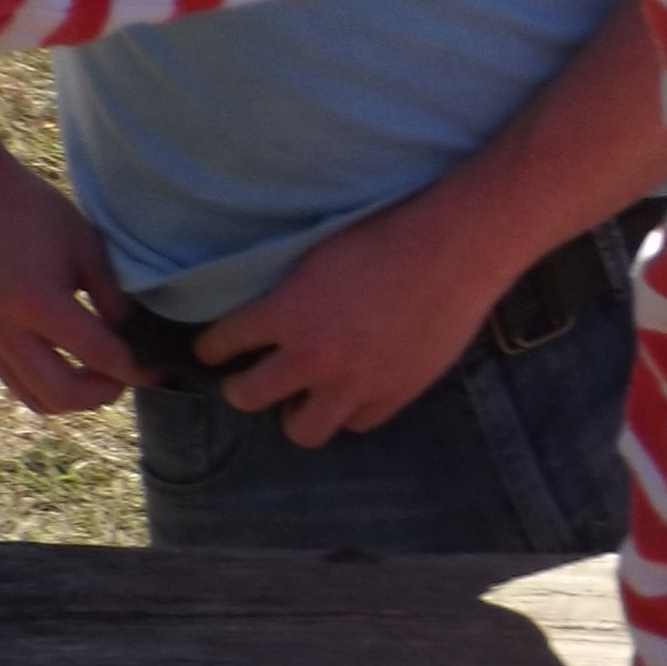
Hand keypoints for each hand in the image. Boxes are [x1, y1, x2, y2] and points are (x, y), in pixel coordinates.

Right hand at [0, 120, 143, 415]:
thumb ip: (111, 296)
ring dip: (75, 398)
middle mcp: (6, 332)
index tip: (159, 369)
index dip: (136, 369)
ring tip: (99, 375)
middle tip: (127, 374)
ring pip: (38, 401)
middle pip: (64, 396)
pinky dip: (48, 386)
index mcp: (38, 303)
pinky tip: (69, 363)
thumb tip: (133, 338)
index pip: (99, 356)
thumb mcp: (84, 246)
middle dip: (104, 393)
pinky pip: (18, 385)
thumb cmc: (32, 213)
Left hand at [191, 180, 519, 447]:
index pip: (222, 343)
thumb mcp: (319, 254)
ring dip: (297, 413)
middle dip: (242, 389)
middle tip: (250, 379)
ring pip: (302, 430)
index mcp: (287, 312)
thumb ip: (288, 295)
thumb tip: (266, 314)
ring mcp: (353, 384)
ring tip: (306, 396)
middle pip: (248, 398)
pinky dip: (351, 410)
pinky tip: (355, 389)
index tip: (213, 350)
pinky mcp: (392, 397)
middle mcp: (312, 356)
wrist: (454, 250)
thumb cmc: (388, 235)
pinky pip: (356, 424)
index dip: (212, 348)